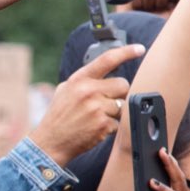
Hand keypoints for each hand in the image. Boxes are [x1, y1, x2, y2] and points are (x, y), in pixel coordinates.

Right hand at [29, 43, 141, 163]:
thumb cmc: (60, 115)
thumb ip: (87, 80)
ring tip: (96, 117)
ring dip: (115, 112)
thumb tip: (110, 70)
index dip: (126, 52)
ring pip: (124, 104)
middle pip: (123, 84)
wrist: (50, 142)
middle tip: (104, 103)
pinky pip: (120, 121)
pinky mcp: (103, 124)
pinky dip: (111, 126)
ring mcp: (96, 108)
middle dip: (118, 94)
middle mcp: (88, 91)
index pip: (107, 60)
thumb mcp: (66, 90)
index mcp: (79, 80)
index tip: (140, 48)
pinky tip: (96, 127)